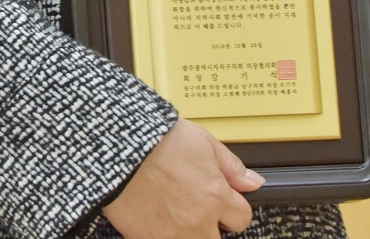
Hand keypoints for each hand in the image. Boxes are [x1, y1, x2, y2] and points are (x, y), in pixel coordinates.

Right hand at [102, 118, 261, 236]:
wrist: (117, 147)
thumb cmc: (155, 140)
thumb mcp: (201, 141)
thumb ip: (230, 166)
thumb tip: (252, 182)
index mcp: (215, 196)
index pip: (242, 219)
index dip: (233, 210)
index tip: (224, 204)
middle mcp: (197, 220)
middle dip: (211, 227)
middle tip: (196, 210)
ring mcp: (171, 234)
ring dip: (189, 233)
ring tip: (176, 215)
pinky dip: (161, 235)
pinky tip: (156, 220)